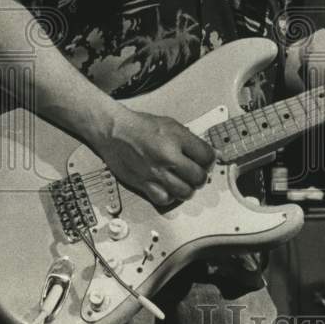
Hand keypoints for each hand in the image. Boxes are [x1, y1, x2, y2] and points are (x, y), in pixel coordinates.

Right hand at [91, 106, 215, 208]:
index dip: (210, 161)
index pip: (208, 157)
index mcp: (177, 138)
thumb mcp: (171, 124)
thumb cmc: (140, 126)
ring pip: (185, 192)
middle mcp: (168, 156)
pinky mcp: (143, 183)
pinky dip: (169, 196)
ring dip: (188, 189)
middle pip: (199, 177)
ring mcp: (156, 172)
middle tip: (196, 173)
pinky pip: (164, 199)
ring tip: (184, 182)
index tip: (207, 162)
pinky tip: (168, 188)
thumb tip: (210, 154)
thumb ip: (191, 140)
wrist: (114, 130)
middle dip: (201, 176)